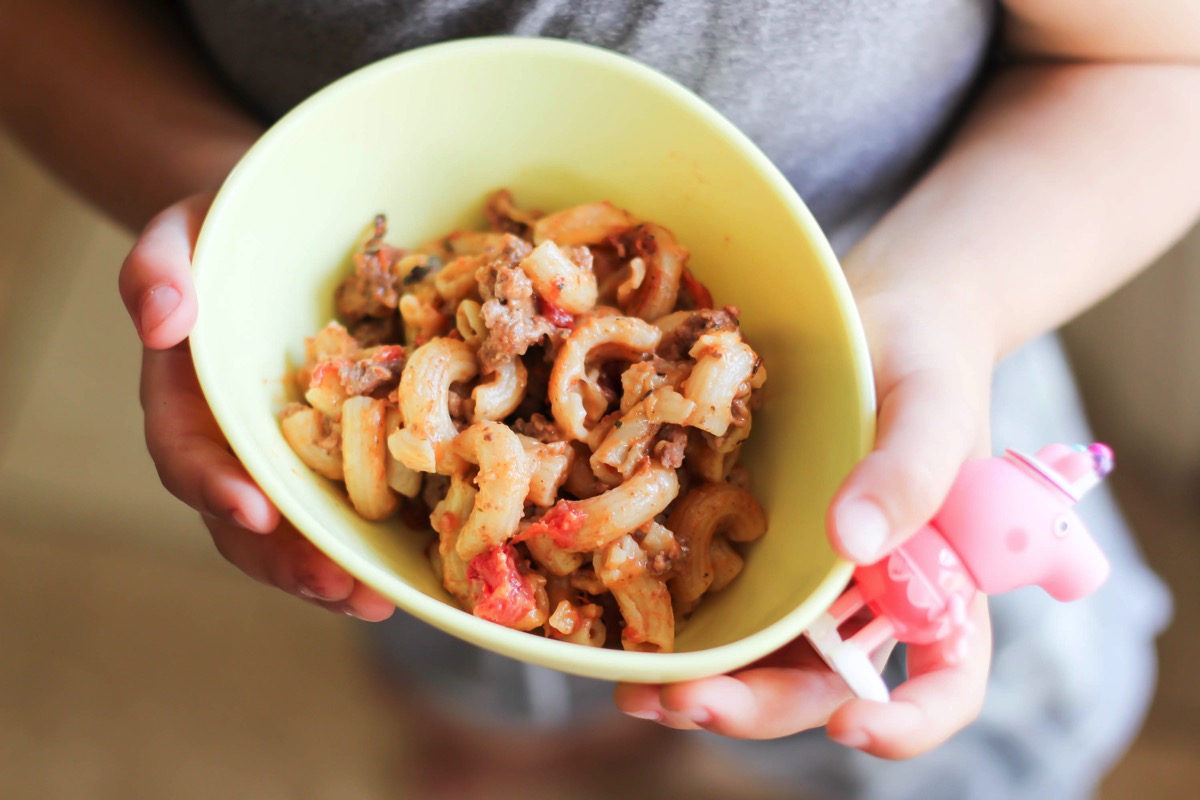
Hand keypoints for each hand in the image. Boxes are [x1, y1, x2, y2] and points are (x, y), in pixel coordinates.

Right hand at [119, 193, 394, 620]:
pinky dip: (378, 538)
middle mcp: (236, 443)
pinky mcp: (342, 451)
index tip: (256, 512)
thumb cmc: (225, 234)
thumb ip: (158, 269)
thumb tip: (164, 317)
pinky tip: (415, 563)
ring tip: (377, 598)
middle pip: (247, 522)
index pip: (186, 455)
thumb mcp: (183, 233)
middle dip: (288, 560)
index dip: (215, 488)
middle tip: (335, 585)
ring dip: (334, 571)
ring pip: (301, 531)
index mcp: (188, 400)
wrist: (279, 235)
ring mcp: (289, 455)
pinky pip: (353, 504)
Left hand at [616, 283, 995, 757]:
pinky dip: (673, 627)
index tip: (852, 729)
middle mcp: (865, 599)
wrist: (879, 319)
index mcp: (936, 583)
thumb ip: (910, 467)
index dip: (906, 722)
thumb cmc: (928, 362)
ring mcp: (802, 579)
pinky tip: (624, 631)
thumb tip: (854, 542)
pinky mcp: (749, 547)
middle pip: (822, 685)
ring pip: (757, 660)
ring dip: (700, 688)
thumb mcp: (932, 404)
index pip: (945, 679)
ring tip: (640, 690)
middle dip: (757, 707)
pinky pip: (717, 601)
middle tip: (689, 703)